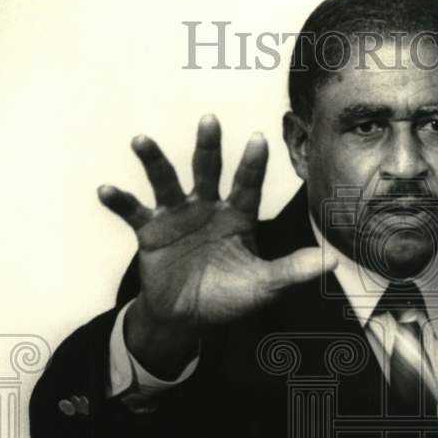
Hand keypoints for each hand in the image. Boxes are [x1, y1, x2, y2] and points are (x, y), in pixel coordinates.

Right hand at [98, 115, 334, 373]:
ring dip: (154, 161)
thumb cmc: (229, 297)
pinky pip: (133, 212)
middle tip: (210, 120)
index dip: (253, 164)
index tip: (259, 138)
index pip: (248, 185)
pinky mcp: (150, 232)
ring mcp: (177, 217)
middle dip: (208, 146)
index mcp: (238, 217)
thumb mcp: (264, 286)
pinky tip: (106, 189)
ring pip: (166, 182)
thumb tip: (332, 260)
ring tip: (141, 140)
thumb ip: (293, 271)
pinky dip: (120, 201)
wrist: (187, 317)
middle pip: (208, 170)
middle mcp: (208, 208)